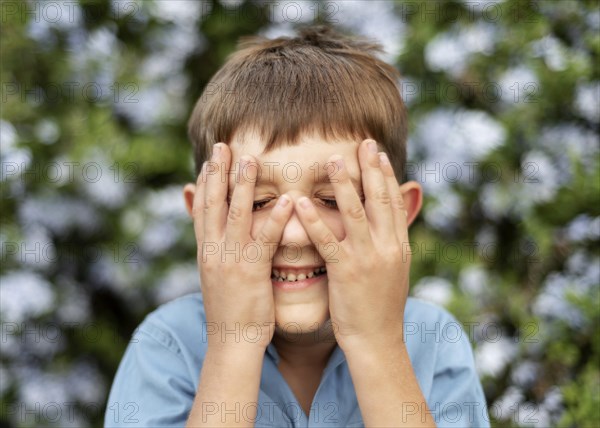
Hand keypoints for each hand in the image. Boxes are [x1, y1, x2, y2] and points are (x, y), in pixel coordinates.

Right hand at [191, 143, 293, 350]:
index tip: (210, 158)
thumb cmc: (229, 308)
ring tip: (251, 160)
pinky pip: (265, 240)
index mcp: (206, 251)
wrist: (231, 341)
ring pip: (236, 215)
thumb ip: (215, 249)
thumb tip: (214, 235)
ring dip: (243, 186)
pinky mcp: (251, 272)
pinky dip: (274, 219)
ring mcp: (231, 261)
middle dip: (218, 173)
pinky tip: (286, 201)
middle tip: (223, 146)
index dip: (206, 182)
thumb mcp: (215, 275)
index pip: (203, 210)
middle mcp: (214, 251)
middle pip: (214, 205)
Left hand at [294, 139, 410, 351]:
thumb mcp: (394, 271)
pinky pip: (329, 241)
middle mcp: (387, 247)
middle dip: (371, 169)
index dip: (386, 176)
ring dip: (343, 185)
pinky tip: (302, 203)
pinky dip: (315, 220)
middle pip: (379, 200)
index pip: (393, 203)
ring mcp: (369, 258)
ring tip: (332, 160)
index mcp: (399, 245)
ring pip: (356, 214)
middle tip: (363, 142)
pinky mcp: (347, 272)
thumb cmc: (381, 308)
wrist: (378, 341)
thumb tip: (390, 224)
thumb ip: (390, 243)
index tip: (378, 153)